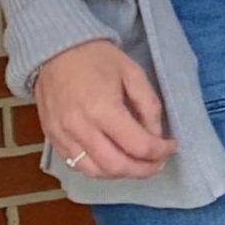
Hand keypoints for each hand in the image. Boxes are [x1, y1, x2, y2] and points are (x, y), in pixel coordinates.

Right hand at [33, 40, 175, 180]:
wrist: (56, 51)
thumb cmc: (98, 59)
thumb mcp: (134, 74)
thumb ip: (149, 107)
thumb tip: (157, 136)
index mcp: (103, 109)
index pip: (137, 145)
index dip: (160, 151)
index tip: (172, 147)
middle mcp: (80, 128)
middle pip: (116, 166)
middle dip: (143, 169)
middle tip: (158, 163)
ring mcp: (62, 136)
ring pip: (95, 172)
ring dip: (121, 174)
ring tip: (138, 164)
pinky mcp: (52, 139)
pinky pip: (77, 165)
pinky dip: (99, 169)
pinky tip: (114, 159)